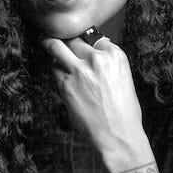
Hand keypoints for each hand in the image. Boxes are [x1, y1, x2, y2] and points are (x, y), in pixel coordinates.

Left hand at [42, 34, 151, 172]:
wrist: (117, 136)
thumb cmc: (124, 112)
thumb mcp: (124, 78)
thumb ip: (109, 62)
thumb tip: (94, 52)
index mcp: (115, 56)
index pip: (93, 36)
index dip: (83, 41)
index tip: (79, 45)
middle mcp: (96, 59)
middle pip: (73, 38)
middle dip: (66, 41)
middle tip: (58, 41)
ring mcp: (79, 71)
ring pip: (56, 47)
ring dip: (52, 49)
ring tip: (48, 47)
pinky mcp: (65, 85)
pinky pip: (54, 69)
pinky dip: (56, 71)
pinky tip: (62, 78)